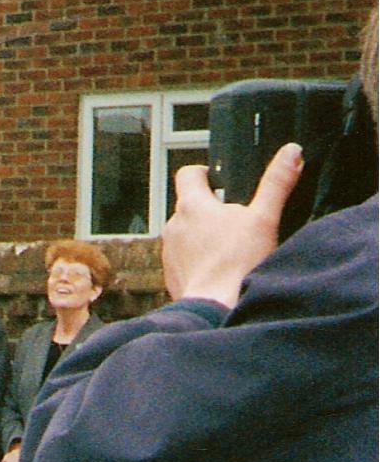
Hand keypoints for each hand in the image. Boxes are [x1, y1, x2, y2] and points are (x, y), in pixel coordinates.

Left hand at [162, 144, 302, 309]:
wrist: (217, 309)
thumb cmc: (238, 264)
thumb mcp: (264, 218)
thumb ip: (276, 183)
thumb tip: (291, 153)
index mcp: (192, 205)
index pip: (188, 174)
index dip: (204, 173)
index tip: (220, 181)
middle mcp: (174, 223)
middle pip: (189, 205)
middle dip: (210, 209)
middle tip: (236, 221)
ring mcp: (170, 249)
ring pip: (186, 233)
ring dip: (203, 236)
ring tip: (230, 249)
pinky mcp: (172, 273)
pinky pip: (184, 259)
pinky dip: (199, 260)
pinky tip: (220, 270)